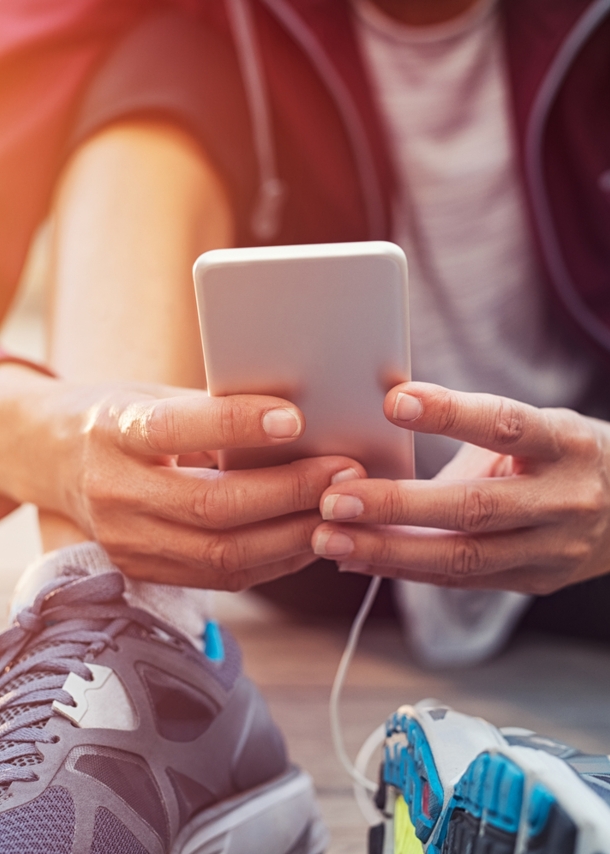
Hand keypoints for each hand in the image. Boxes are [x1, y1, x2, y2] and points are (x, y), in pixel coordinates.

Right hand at [7, 377, 363, 588]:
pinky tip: (311, 537)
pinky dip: (275, 560)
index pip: (176, 430)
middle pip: (212, 508)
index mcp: (115, 433)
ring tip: (343, 512)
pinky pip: (222, 578)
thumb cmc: (121, 418)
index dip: (237, 425)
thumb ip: (212, 412)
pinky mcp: (145, 573)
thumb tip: (300, 423)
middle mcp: (115, 494)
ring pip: (223, 555)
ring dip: (294, 537)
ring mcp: (127, 543)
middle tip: (347, 473)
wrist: (58, 462)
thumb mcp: (154, 397)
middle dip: (291, 493)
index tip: (296, 418)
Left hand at [311, 382, 609, 594]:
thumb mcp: (536, 427)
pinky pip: (462, 579)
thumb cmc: (564, 455)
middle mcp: (564, 500)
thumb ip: (472, 426)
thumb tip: (383, 407)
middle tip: (334, 500)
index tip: (392, 401)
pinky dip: (406, 570)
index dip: (450, 414)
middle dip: (398, 506)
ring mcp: (553, 549)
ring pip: (463, 557)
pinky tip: (358, 561)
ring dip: (389, 551)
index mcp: (565, 444)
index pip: (506, 425)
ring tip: (329, 540)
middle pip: (475, 507)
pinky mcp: (536, 581)